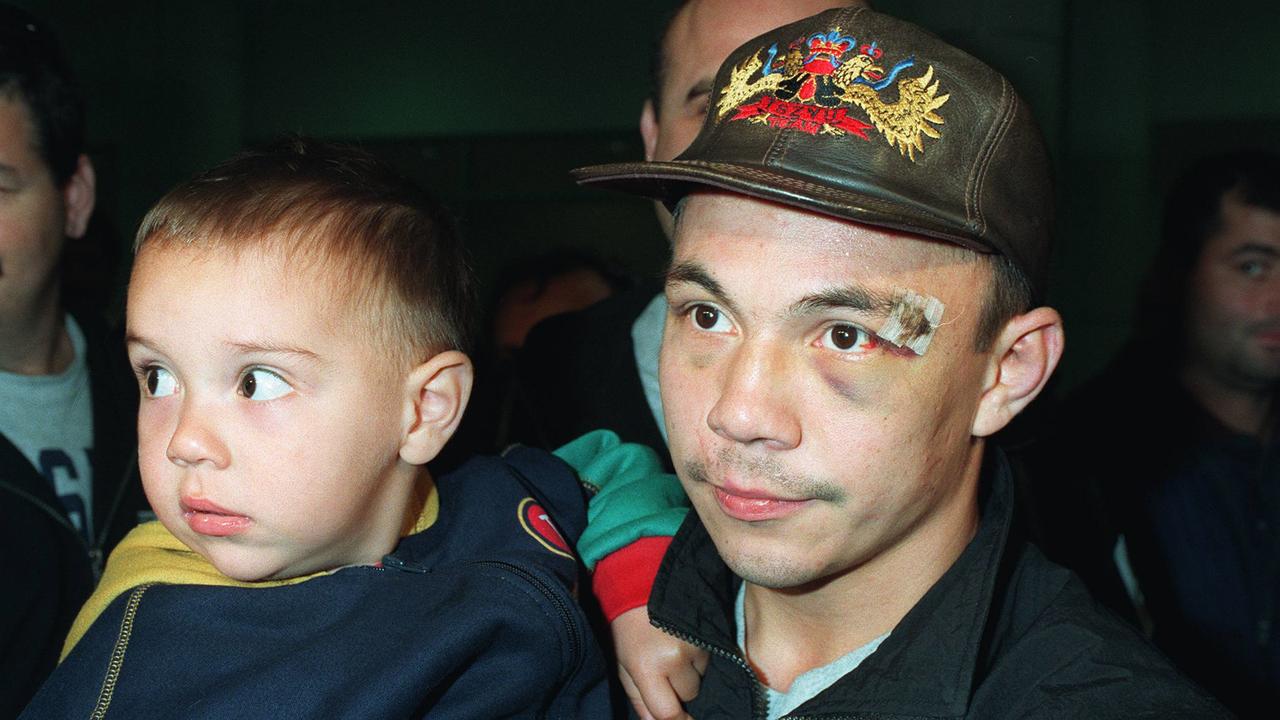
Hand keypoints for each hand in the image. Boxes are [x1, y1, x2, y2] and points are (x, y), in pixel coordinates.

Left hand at [611, 605, 709, 719]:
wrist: (640, 583)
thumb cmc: (626, 628)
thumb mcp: (623, 665)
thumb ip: (638, 699)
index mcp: (647, 667)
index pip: (668, 712)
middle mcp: (674, 657)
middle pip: (689, 694)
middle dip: (679, 687)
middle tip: (664, 667)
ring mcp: (694, 643)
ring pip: (702, 676)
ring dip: (690, 670)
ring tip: (672, 648)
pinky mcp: (708, 630)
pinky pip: (708, 657)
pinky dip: (698, 656)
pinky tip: (683, 640)